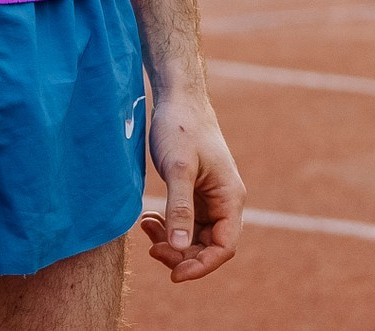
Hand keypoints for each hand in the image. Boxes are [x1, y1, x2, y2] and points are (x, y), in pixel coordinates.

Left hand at [138, 89, 244, 282]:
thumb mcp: (178, 168)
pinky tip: (147, 219)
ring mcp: (210, 198)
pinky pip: (184, 222)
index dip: (201, 266)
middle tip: (151, 249)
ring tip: (145, 227)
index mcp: (230, 198)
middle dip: (181, 254)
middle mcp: (224, 201)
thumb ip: (179, 209)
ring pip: (194, 236)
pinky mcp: (195, 192)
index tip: (174, 275)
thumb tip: (180, 249)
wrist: (177, 98)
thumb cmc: (181, 127)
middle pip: (208, 246)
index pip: (224, 247)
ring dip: (171, 241)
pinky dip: (167, 226)